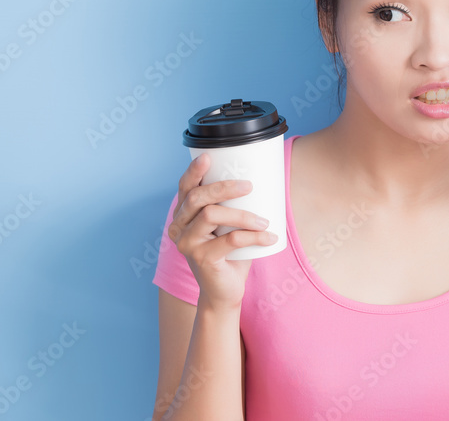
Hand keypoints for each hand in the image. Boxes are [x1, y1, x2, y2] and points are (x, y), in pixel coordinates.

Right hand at [168, 153, 276, 312]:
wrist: (223, 292)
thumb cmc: (229, 254)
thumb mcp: (227, 226)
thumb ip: (233, 206)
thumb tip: (260, 179)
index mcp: (182, 216)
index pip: (184, 188)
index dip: (194, 171)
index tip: (208, 156)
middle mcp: (178, 228)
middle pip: (197, 198)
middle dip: (224, 187)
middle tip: (249, 185)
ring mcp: (187, 244)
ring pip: (212, 215)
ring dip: (243, 214)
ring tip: (264, 220)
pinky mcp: (201, 259)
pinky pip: (230, 239)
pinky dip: (253, 236)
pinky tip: (269, 237)